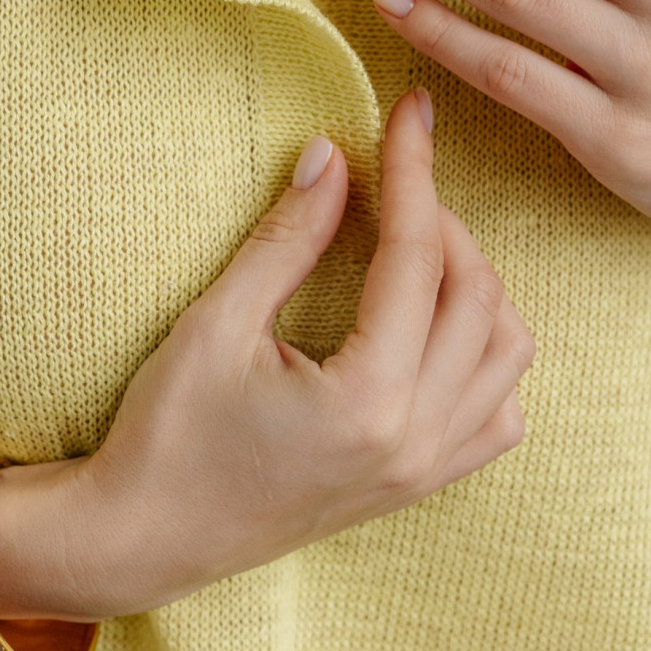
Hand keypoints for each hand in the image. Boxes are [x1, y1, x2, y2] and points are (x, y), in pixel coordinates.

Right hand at [0, 92, 533, 621]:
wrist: (144, 537)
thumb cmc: (167, 435)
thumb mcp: (215, 324)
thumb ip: (285, 238)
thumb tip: (332, 156)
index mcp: (367, 400)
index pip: (416, 259)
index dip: (413, 173)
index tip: (410, 113)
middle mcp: (414, 441)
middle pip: (477, 298)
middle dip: (443, 221)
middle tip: (391, 179)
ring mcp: (422, 471)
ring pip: (507, 356)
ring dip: (475, 285)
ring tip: (414, 244)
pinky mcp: (415, 485)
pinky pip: (497, 414)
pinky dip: (485, 355)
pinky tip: (432, 323)